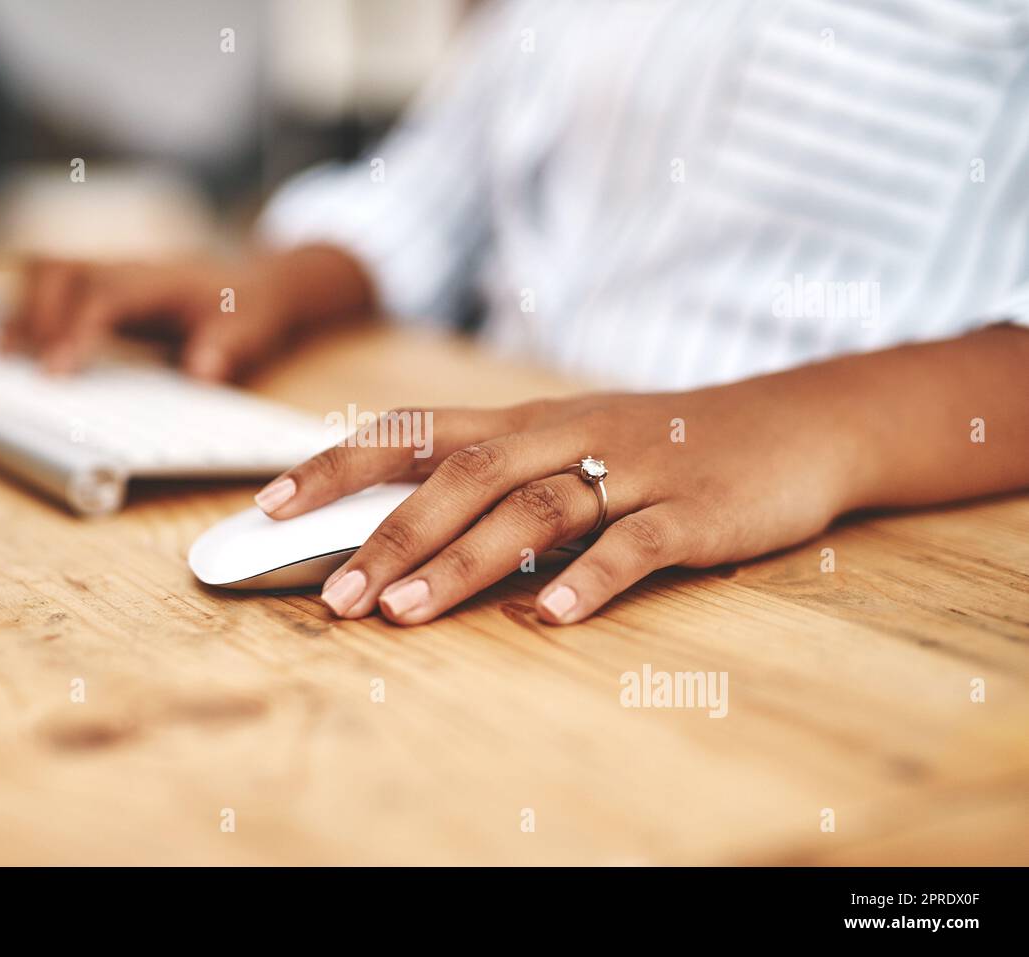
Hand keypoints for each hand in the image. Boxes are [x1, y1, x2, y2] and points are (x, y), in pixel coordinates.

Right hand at [0, 244, 375, 379]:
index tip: (57, 371)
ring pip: (49, 271)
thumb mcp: (249, 330)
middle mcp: (125, 268)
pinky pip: (52, 283)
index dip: (76, 330)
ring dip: (24, 309)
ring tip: (1, 355)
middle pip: (62, 272)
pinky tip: (9, 344)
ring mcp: (109, 271)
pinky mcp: (100, 284)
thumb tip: (202, 370)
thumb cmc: (248, 307)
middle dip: (37, 317)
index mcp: (158, 279)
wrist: (256, 282)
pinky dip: (27, 308)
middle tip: (21, 367)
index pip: (104, 297)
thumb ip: (226, 349)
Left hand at [254, 385, 869, 625]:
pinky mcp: (692, 510)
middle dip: (388, 534)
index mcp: (527, 419)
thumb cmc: (659, 447)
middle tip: (334, 597)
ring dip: (461, 562)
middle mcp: (567, 434)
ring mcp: (631, 470)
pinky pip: (634, 545)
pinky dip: (588, 578)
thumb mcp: (570, 443)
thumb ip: (496, 481)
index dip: (338, 462)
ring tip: (401, 613)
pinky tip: (547, 617)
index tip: (268, 503)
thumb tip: (402, 541)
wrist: (793, 423)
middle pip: (462, 474)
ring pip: (534, 510)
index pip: (414, 429)